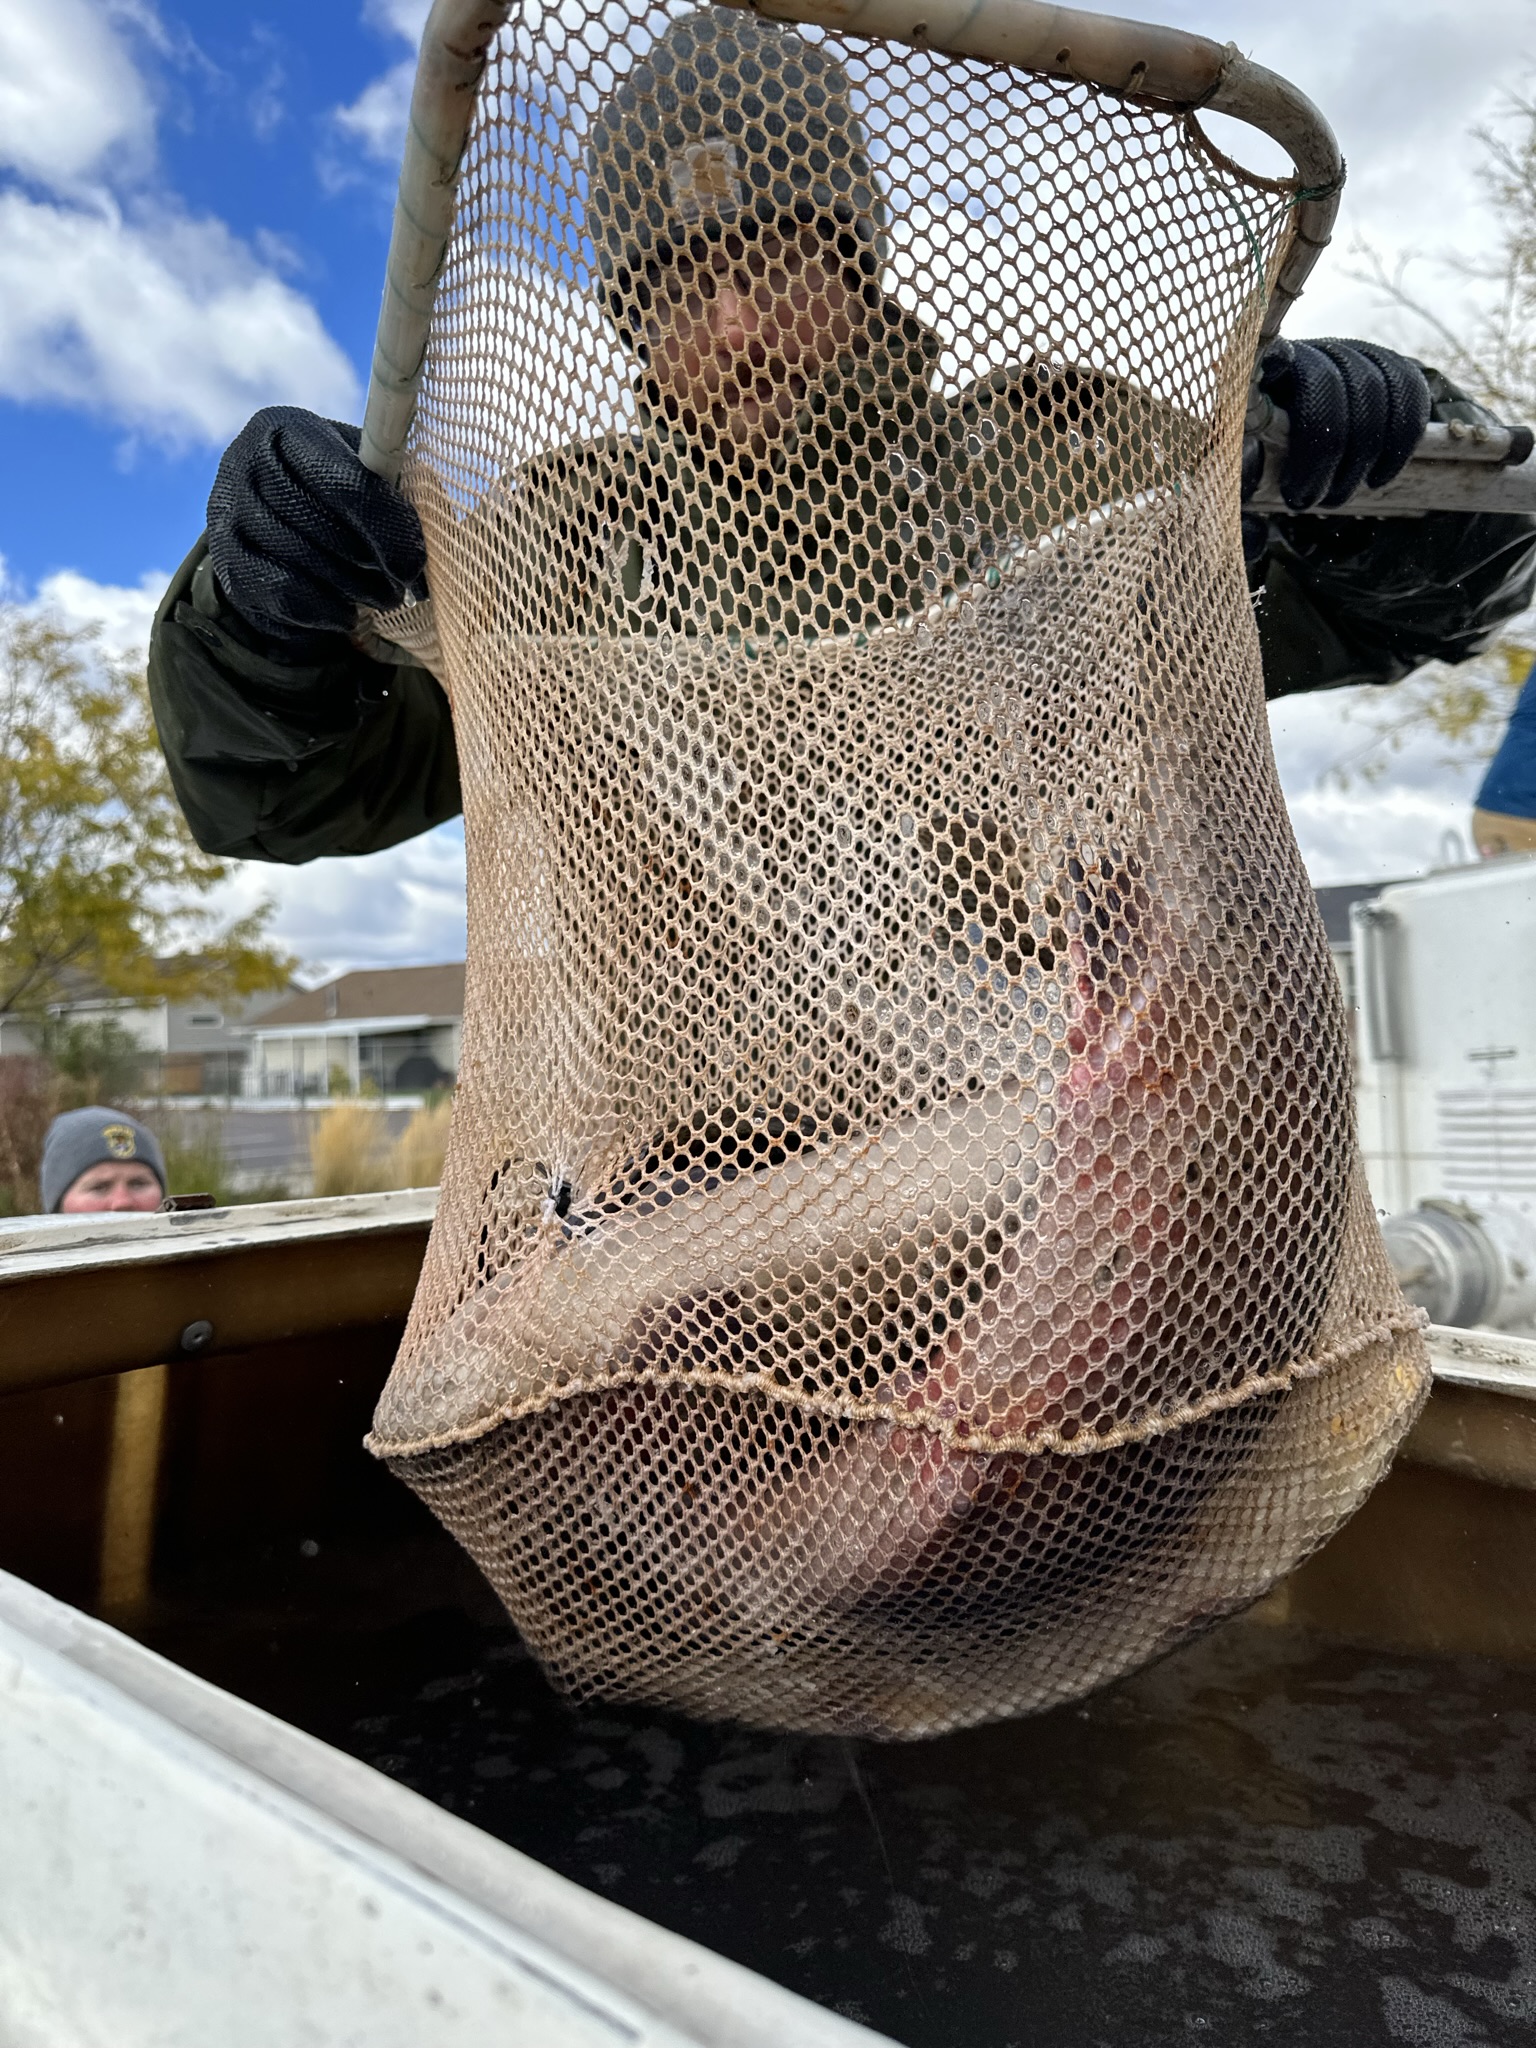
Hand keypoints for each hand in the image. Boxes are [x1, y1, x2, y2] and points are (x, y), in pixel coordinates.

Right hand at [206, 408, 425, 646]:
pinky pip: (283, 595)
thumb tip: (440, 534)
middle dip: (371, 566)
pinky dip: (325, 610)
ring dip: (353, 590)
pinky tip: (346, 611)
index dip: (388, 530)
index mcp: (288, 429)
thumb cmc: (333, 492)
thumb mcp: (364, 471)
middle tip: (401, 587)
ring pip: (304, 564)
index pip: (346, 484)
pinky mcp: (224, 561)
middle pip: (323, 528)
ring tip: (381, 598)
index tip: (415, 565)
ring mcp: (227, 512)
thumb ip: (399, 488)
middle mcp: (245, 462)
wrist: (267, 521)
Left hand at [1243, 339, 1431, 511]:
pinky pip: (1408, 395)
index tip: (1277, 374)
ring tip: (1336, 497)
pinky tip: (1377, 479)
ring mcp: (1352, 354)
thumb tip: (1254, 535)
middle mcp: (1310, 352)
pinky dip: (1399, 444)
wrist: (1299, 441)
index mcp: (1263, 374)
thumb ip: (1240, 502)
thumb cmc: (1259, 463)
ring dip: (1358, 461)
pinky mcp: (1387, 366)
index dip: (1277, 360)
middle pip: (1325, 391)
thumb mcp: (1242, 480)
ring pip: (1371, 397)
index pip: (1271, 355)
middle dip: (1321, 457)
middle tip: (1307, 501)